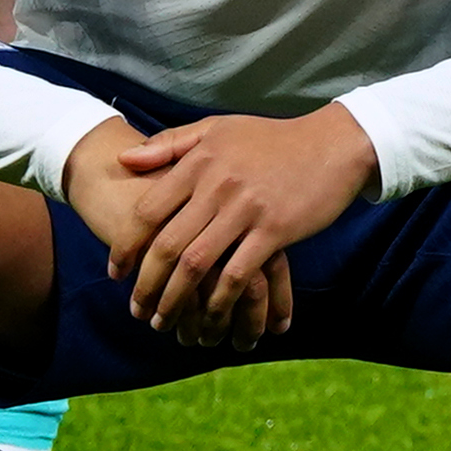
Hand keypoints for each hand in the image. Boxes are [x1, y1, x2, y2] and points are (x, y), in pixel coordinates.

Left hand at [94, 104, 373, 347]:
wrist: (334, 144)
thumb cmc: (272, 139)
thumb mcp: (219, 130)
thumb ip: (171, 144)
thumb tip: (124, 160)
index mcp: (200, 161)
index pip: (147, 211)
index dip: (125, 247)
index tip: (115, 273)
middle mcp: (218, 185)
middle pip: (167, 245)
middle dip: (146, 285)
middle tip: (136, 310)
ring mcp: (246, 209)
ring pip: (197, 265)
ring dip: (176, 300)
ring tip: (164, 321)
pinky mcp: (275, 230)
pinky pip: (238, 274)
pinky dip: (219, 300)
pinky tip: (209, 315)